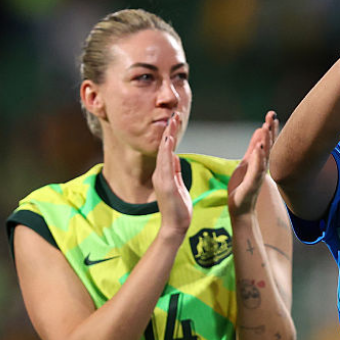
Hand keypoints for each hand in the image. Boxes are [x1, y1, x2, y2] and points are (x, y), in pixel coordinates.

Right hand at [153, 113, 192, 235]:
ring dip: (168, 137)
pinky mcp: (165, 185)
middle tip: (174, 114)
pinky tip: (168, 141)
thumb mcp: (178, 185)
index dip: (171, 135)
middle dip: (169, 130)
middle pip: (165, 148)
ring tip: (172, 122)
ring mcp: (162, 179)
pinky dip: (166, 152)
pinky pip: (165, 165)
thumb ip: (175, 171)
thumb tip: (175, 157)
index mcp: (164, 173)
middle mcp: (161, 174)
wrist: (175, 225)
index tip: (175, 120)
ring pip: (164, 153)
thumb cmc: (178, 208)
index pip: (168, 150)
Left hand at [229, 111, 279, 215]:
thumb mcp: (246, 163)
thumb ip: (252, 149)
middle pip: (268, 146)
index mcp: (260, 162)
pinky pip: (256, 169)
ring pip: (264, 156)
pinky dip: (258, 158)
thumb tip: (259, 131)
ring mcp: (258, 175)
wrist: (241, 210)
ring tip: (265, 127)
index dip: (270, 129)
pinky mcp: (252, 184)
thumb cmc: (243, 188)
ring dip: (266, 142)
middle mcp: (262, 167)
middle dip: (270, 131)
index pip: (267, 142)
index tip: (271, 115)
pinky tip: (258, 148)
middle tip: (272, 116)